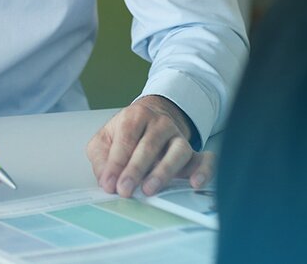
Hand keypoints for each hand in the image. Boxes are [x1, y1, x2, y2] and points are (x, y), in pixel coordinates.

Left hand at [86, 95, 214, 197]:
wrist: (152, 119)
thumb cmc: (127, 133)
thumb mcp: (106, 139)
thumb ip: (101, 159)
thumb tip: (106, 180)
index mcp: (136, 117)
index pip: (127, 138)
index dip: (117, 162)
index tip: (109, 183)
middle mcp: (160, 124)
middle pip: (150, 145)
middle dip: (136, 169)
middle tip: (125, 189)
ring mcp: (178, 137)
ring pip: (177, 151)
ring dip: (163, 171)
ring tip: (149, 189)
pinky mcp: (193, 153)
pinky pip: (204, 158)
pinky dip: (203, 170)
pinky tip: (195, 183)